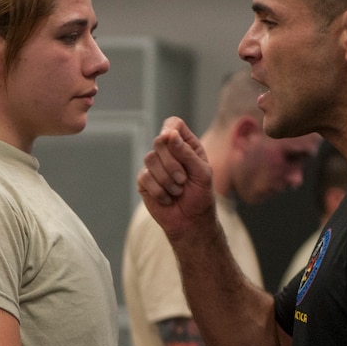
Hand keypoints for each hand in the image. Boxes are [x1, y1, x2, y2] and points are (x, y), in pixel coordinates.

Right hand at [136, 117, 217, 243]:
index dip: (170, 129)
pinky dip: (159, 191)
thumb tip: (170, 135)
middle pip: (160, 141)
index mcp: (186, 145)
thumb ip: (187, 153)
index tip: (170, 139)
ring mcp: (155, 166)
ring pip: (150, 159)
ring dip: (166, 179)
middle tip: (183, 180)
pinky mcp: (144, 181)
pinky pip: (145, 177)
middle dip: (172, 163)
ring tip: (177, 191)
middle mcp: (169, 152)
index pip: (173, 124)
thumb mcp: (202, 173)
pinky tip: (168, 198)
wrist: (190, 221)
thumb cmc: (200, 196)